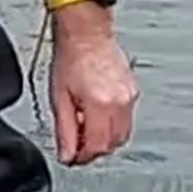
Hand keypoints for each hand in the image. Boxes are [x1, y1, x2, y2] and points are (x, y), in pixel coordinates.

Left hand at [48, 10, 136, 164]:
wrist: (86, 32)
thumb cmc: (71, 57)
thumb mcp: (59, 98)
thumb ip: (64, 130)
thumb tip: (66, 154)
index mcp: (100, 104)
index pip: (97, 146)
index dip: (83, 158)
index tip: (71, 159)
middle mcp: (120, 102)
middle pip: (112, 144)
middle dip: (94, 150)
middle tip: (77, 148)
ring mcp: (130, 96)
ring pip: (122, 135)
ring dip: (104, 139)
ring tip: (84, 130)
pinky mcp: (133, 91)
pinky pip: (126, 119)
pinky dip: (112, 125)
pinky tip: (95, 116)